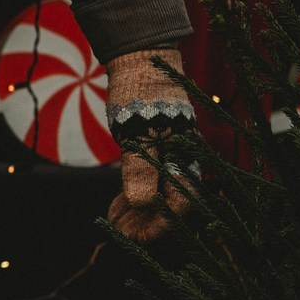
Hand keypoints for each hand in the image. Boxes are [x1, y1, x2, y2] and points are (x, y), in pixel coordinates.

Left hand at [105, 47, 195, 243]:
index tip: (135, 239)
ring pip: (159, 195)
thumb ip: (140, 169)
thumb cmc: (140, 95)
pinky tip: (118, 205)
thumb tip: (142, 204)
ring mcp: (171, 154)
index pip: (181, 205)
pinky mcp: (157, 149)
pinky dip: (135, 195)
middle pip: (169, 205)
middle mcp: (183, 159)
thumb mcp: (136, 134)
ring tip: (114, 224)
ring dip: (137, 213)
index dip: (159, 227)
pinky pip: (151, 181)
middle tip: (118, 234)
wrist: (140, 60)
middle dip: (144, 223)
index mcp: (185, 158)